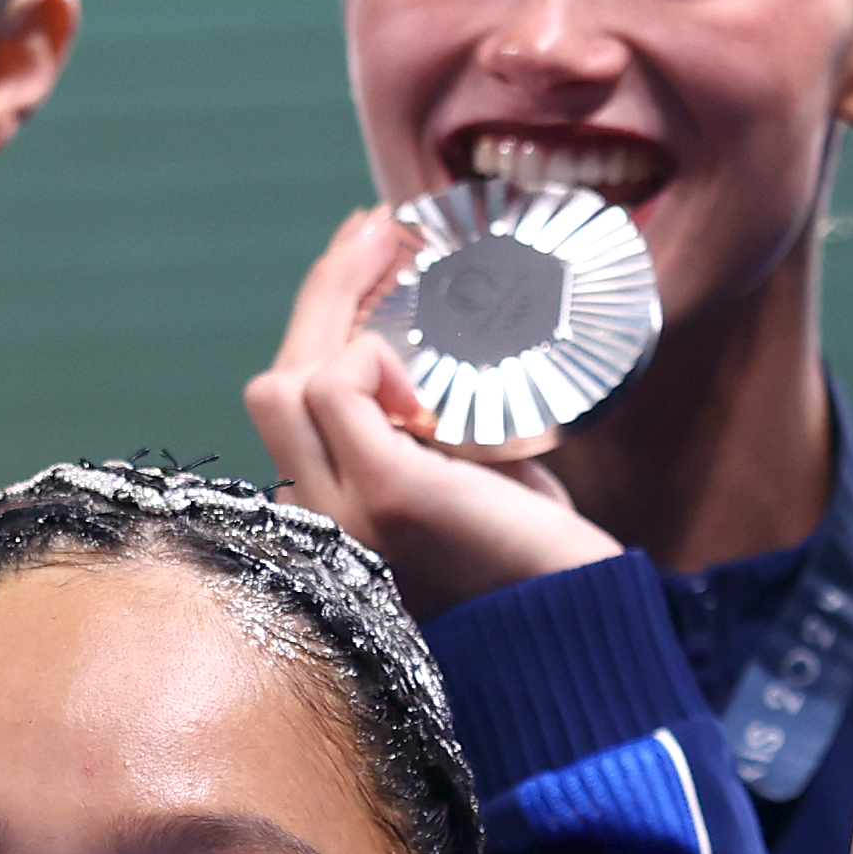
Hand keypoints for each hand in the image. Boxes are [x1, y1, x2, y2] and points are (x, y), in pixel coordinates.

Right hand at [240, 207, 617, 618]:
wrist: (578, 630)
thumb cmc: (534, 559)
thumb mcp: (470, 475)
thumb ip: (434, 425)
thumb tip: (436, 342)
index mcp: (329, 516)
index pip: (288, 403)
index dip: (319, 317)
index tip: (366, 249)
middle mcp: (318, 523)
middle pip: (274, 383)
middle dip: (324, 289)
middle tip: (379, 223)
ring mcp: (341, 515)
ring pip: (285, 383)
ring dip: (343, 311)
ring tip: (403, 261)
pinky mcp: (385, 497)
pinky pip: (335, 388)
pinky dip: (373, 358)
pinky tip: (426, 377)